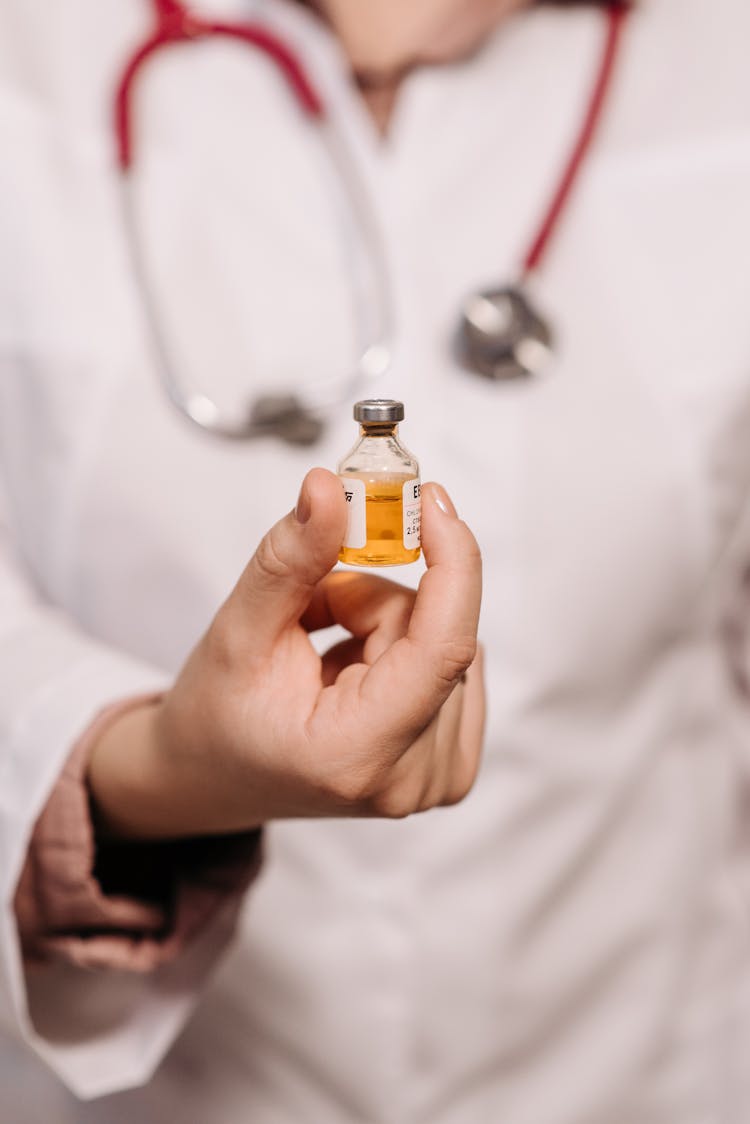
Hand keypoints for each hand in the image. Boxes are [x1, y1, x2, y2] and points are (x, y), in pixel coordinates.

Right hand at [88, 469, 483, 837]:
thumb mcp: (238, 630)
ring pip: (444, 642)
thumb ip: (291, 558)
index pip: (443, 648)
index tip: (429, 501)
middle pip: (432, 635)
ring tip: (319, 654)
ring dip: (382, 623)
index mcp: (357, 755)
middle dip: (371, 601)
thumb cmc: (215, 718)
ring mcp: (437, 780)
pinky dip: (402, 647)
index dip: (451, 563)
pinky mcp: (451, 765)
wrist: (213, 778)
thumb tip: (330, 489)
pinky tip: (352, 673)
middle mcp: (411, 782)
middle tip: (307, 610)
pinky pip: (451, 663)